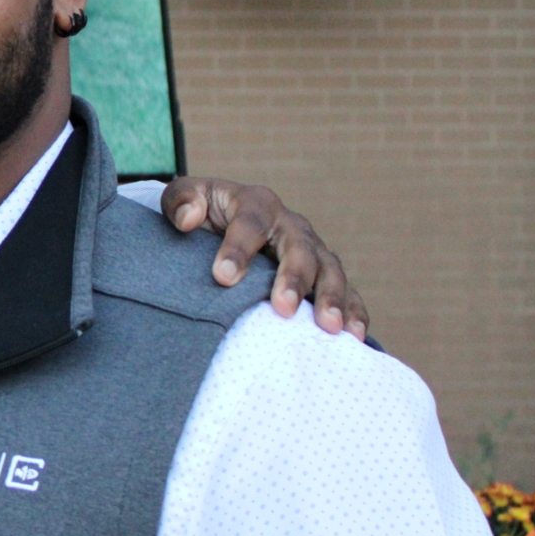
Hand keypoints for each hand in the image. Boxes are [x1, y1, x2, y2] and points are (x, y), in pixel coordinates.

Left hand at [159, 179, 367, 340]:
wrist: (223, 223)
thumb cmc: (203, 213)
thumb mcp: (184, 198)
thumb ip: (181, 200)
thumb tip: (189, 219)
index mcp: (257, 204)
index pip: (251, 223)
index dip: (239, 248)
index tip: (224, 277)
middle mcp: (290, 225)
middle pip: (299, 248)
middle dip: (294, 278)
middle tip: (283, 308)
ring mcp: (312, 251)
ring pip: (330, 271)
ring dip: (332, 298)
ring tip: (330, 327)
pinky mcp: (323, 275)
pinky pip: (347, 292)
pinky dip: (354, 312)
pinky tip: (354, 337)